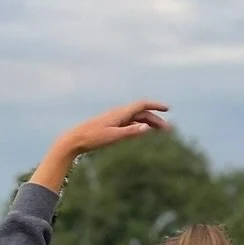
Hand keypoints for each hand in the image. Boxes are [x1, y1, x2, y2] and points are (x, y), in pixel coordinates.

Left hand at [31, 101, 169, 190]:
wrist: (75, 139)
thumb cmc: (93, 138)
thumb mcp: (114, 136)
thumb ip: (131, 132)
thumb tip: (148, 127)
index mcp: (120, 113)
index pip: (142, 105)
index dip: (156, 106)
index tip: (168, 109)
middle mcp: (119, 114)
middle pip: (142, 113)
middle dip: (156, 119)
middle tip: (168, 129)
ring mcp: (115, 119)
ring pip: (136, 118)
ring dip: (149, 123)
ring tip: (160, 132)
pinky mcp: (111, 126)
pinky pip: (130, 123)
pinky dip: (140, 126)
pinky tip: (143, 131)